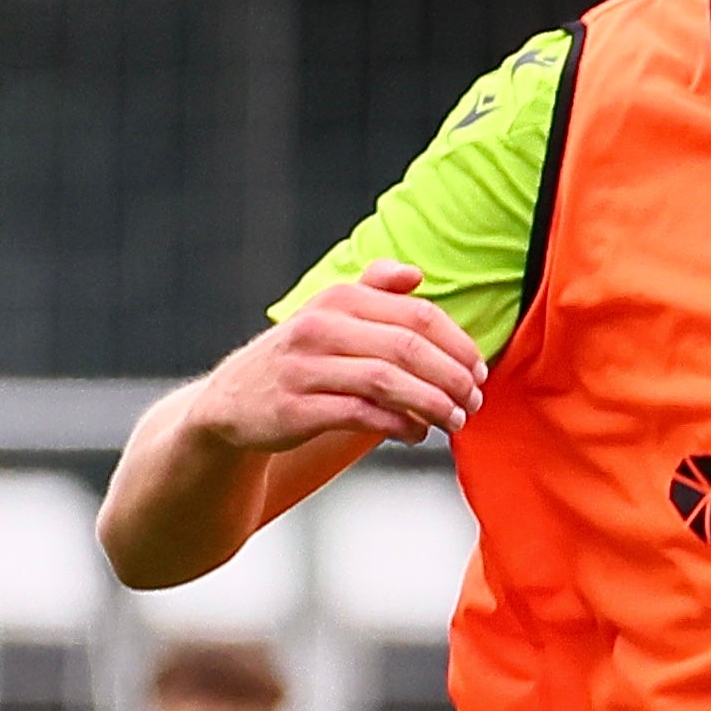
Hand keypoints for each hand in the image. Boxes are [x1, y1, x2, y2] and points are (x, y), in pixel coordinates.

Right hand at [181, 264, 487, 454]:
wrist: (231, 404)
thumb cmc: (297, 360)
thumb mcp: (328, 316)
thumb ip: (372, 291)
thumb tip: (416, 276)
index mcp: (338, 300)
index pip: (416, 315)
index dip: (457, 344)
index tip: (479, 370)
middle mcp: (319, 328)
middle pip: (407, 347)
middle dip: (452, 377)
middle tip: (474, 400)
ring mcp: (304, 368)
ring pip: (387, 381)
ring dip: (432, 403)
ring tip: (455, 421)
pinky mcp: (295, 409)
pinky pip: (360, 414)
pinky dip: (398, 425)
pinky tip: (416, 434)